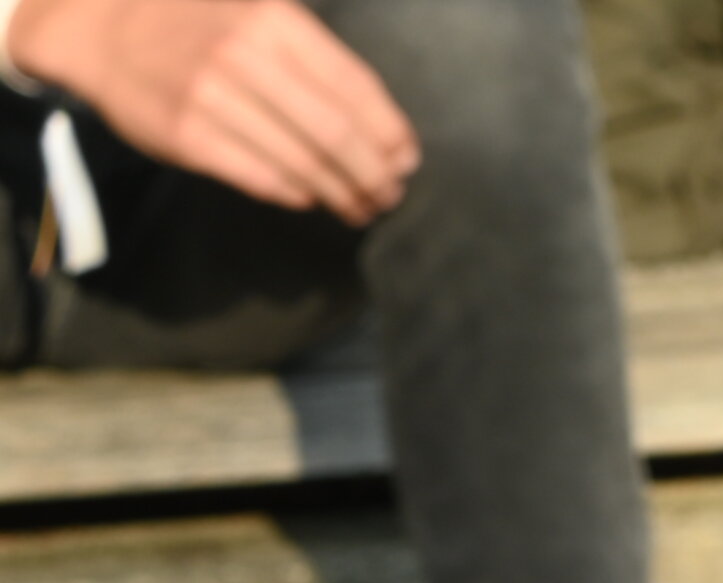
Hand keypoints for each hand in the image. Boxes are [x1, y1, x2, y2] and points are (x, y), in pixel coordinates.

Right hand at [11, 0, 420, 222]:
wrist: (99, 25)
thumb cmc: (194, 22)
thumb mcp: (256, 14)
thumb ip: (312, 61)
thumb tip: (382, 130)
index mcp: (274, 21)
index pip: (356, 88)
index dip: (390, 133)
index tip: (406, 161)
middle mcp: (245, 56)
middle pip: (337, 134)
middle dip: (374, 174)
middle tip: (389, 196)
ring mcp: (212, 97)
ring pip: (304, 162)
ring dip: (342, 193)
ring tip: (360, 207)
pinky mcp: (187, 136)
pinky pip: (261, 177)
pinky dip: (296, 193)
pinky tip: (310, 198)